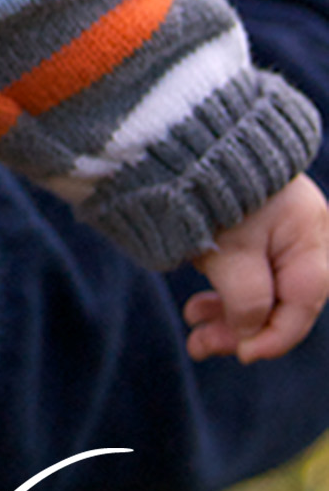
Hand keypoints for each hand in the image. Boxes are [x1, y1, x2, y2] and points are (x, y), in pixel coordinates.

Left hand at [183, 175, 328, 362]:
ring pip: (262, 287)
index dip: (275, 336)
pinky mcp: (252, 226)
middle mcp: (302, 232)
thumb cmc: (211, 190)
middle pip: (284, 298)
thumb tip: (251, 335)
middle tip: (201, 345)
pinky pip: (248, 270)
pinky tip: (198, 305)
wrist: (180, 135)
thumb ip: (247, 299)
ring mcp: (277, 228)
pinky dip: (224, 291)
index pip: (303, 302)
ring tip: (192, 323)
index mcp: (309, 235)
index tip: (242, 355)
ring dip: (228, 313)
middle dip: (243, 327)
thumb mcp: (230, 252)